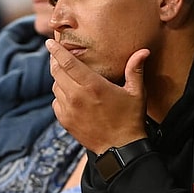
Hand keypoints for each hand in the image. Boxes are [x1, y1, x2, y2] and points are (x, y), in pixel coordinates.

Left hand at [46, 39, 148, 154]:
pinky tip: (71, 96)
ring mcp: (69, 110)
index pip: (68, 63)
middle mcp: (77, 96)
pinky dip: (60, 96)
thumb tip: (143, 51)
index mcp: (93, 85)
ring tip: (69, 77)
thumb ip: (135, 70)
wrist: (120, 150)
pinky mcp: (65, 121)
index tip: (50, 42)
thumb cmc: (130, 119)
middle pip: (57, 72)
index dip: (57, 51)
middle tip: (58, 56)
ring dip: (60, 79)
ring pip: (55, 87)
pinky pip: (56, 102)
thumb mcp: (136, 93)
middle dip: (56, 61)